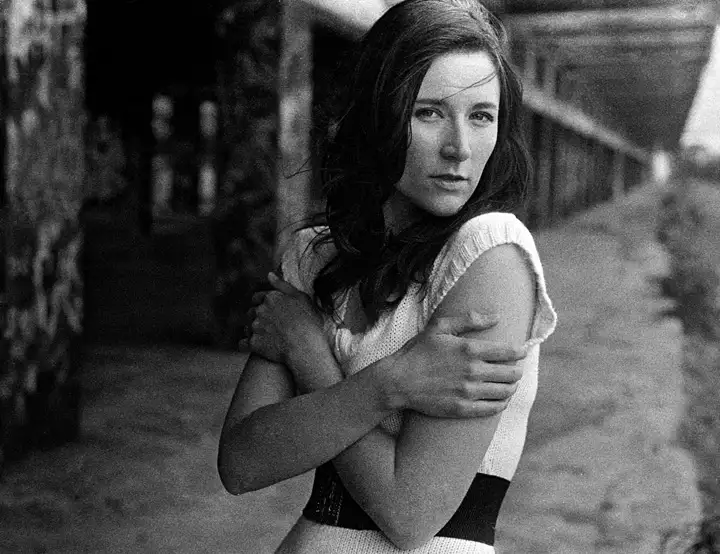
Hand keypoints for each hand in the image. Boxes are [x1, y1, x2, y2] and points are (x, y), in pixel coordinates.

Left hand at [244, 273, 336, 385]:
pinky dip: (246, 346)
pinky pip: (242, 344)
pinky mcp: (253, 343)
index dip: (262, 304)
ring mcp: (255, 327)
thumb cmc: (308, 322)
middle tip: (270, 326)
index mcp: (270, 297)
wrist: (305, 346)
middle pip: (251, 312)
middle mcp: (259, 310)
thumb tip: (269, 274)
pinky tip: (255, 347)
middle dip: (257, 318)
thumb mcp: (301, 298)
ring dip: (252, 331)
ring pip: (247, 328)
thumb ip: (283, 285)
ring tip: (266, 338)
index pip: (257, 297)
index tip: (269, 311)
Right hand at [380, 312, 526, 417]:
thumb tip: (496, 316)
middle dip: (518, 370)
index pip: (508, 352)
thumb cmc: (417, 351)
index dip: (520, 351)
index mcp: (470, 350)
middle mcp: (473, 372)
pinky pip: (493, 409)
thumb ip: (469, 319)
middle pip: (511, 373)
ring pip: (505, 391)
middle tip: (516, 368)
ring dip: (512, 387)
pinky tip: (501, 399)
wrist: (398, 381)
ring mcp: (469, 392)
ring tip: (510, 383)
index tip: (522, 351)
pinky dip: (502, 403)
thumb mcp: (439, 327)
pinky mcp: (463, 409)